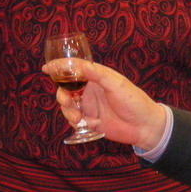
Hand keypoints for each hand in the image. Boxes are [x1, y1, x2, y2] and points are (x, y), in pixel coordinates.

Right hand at [41, 59, 166, 150]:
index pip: (75, 69)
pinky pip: (75, 121)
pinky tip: (93, 124)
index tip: (46, 68)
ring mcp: (90, 106)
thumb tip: (82, 65)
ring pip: (68, 106)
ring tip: (79, 119)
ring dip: (69, 112)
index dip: (60, 67)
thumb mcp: (117, 85)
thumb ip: (99, 75)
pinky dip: (79, 123)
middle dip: (62, 95)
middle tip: (66, 101)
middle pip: (66, 89)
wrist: (144, 126)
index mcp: (97, 77)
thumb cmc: (134, 101)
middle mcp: (90, 90)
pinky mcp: (91, 121)